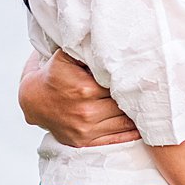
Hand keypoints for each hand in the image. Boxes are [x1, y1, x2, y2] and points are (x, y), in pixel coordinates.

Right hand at [19, 48, 140, 146]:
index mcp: (85, 88)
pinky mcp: (84, 141)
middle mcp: (86, 111)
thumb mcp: (66, 56)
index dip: (133, 80)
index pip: (121, 84)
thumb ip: (86, 49)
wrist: (33, 100)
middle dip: (136, 97)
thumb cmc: (54, 74)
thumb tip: (113, 43)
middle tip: (151, 90)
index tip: (146, 76)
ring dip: (137, 115)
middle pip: (124, 104)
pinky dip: (130, 133)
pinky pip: (115, 139)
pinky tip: (141, 126)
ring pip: (124, 122)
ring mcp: (85, 129)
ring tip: (148, 105)